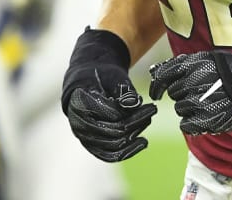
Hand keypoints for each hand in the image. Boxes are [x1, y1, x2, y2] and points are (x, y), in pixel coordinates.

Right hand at [62, 28, 156, 161]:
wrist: (89, 82)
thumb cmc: (102, 76)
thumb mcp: (113, 76)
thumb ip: (123, 90)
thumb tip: (135, 104)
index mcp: (80, 103)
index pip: (111, 115)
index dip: (133, 113)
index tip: (150, 106)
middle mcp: (78, 123)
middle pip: (113, 132)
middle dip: (136, 123)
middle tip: (152, 110)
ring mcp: (83, 137)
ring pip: (112, 146)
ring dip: (134, 137)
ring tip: (148, 122)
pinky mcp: (91, 145)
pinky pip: (109, 155)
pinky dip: (127, 151)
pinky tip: (142, 142)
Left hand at [148, 50, 231, 135]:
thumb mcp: (208, 60)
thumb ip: (181, 65)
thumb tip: (154, 72)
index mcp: (194, 65)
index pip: (164, 75)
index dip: (157, 85)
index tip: (157, 92)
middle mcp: (194, 82)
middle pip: (174, 93)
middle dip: (182, 94)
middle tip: (201, 93)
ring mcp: (200, 102)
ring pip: (180, 109)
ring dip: (189, 108)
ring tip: (208, 103)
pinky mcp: (206, 120)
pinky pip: (185, 124)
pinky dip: (191, 123)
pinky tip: (204, 117)